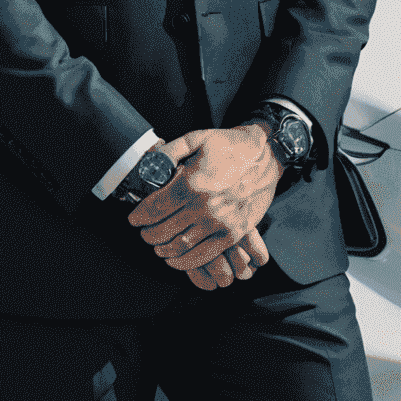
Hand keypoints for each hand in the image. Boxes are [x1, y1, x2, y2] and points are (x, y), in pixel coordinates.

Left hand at [126, 125, 282, 288]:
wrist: (266, 155)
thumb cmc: (230, 145)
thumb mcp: (198, 138)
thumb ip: (171, 151)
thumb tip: (150, 164)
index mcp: (191, 183)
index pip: (154, 208)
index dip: (139, 217)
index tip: (134, 219)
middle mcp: (203, 206)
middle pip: (163, 230)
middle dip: (148, 234)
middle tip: (144, 232)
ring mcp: (219, 223)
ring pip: (180, 246)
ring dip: (163, 249)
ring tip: (157, 246)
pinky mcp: (233, 234)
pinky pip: (204, 255)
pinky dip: (186, 262)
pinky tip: (176, 259)